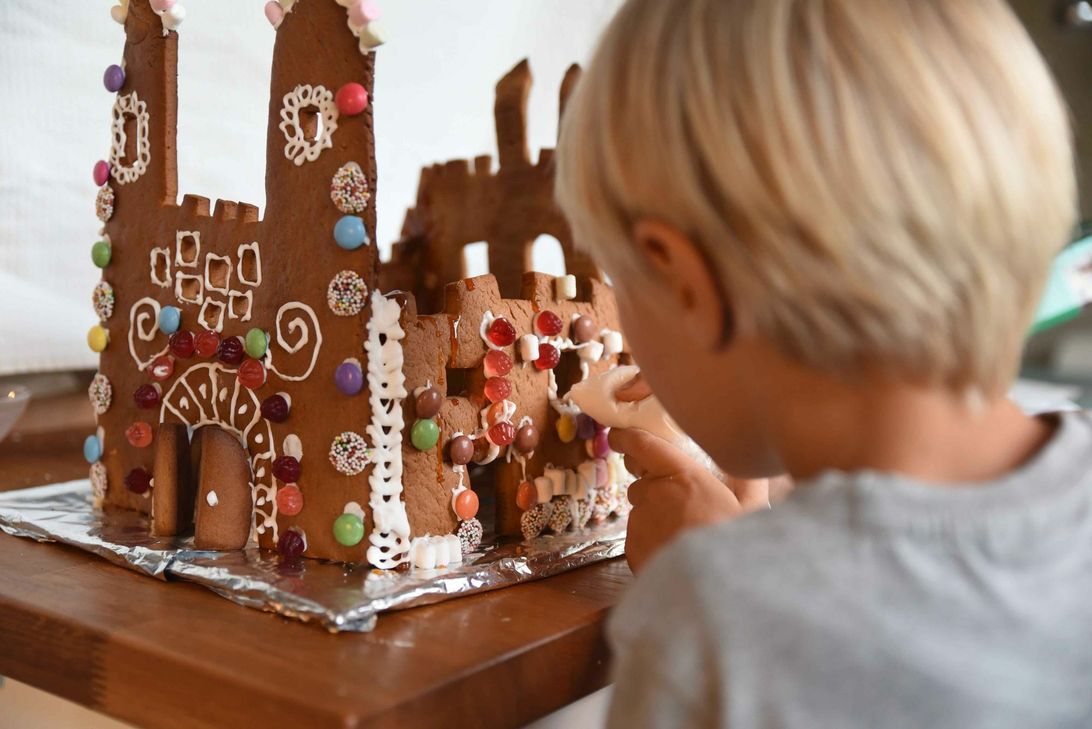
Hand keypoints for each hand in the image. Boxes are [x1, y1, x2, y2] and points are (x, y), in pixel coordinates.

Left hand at [610, 427, 768, 573]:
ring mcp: (640, 522)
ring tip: (685, 540)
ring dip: (655, 519)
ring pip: (642, 513)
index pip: (644, 446)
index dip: (627, 438)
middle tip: (682, 507)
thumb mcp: (755, 512)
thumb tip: (753, 467)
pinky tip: (674, 557)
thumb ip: (750, 483)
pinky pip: (638, 538)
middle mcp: (655, 494)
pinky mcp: (631, 548)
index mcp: (683, 476)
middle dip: (655, 490)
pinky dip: (651, 543)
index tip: (618, 436)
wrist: (716, 594)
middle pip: (643, 483)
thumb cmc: (738, 549)